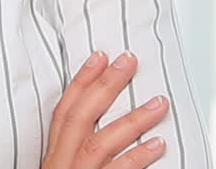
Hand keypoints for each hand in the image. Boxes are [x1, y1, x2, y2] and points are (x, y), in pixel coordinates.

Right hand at [42, 52, 169, 168]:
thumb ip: (76, 151)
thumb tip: (99, 127)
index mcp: (55, 156)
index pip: (64, 111)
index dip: (81, 81)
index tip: (99, 57)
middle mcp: (63, 162)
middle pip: (81, 116)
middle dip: (104, 85)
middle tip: (128, 61)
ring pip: (102, 142)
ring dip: (132, 120)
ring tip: (159, 103)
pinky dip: (138, 155)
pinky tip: (158, 143)